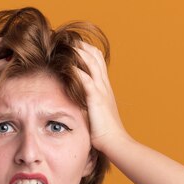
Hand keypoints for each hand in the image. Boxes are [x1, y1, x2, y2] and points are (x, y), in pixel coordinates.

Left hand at [73, 41, 129, 155]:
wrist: (115, 143)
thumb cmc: (106, 135)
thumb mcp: (97, 115)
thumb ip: (90, 106)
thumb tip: (78, 105)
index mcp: (105, 90)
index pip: (99, 63)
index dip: (88, 52)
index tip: (77, 46)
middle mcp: (104, 87)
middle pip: (96, 58)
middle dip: (83, 47)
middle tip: (70, 40)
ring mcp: (101, 92)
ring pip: (92, 64)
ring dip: (79, 53)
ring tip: (68, 46)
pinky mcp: (96, 99)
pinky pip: (86, 79)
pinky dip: (77, 70)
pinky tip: (67, 65)